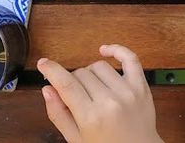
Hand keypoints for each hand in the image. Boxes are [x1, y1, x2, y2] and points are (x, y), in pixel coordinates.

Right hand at [38, 45, 162, 142]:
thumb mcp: (75, 138)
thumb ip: (59, 114)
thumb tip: (47, 89)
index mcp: (90, 117)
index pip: (66, 85)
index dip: (52, 70)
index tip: (43, 63)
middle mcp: (110, 102)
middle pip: (81, 74)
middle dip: (73, 81)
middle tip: (76, 95)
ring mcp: (128, 92)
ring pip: (99, 66)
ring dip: (90, 73)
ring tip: (92, 88)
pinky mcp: (141, 86)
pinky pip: (130, 58)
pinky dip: (117, 50)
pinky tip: (105, 51)